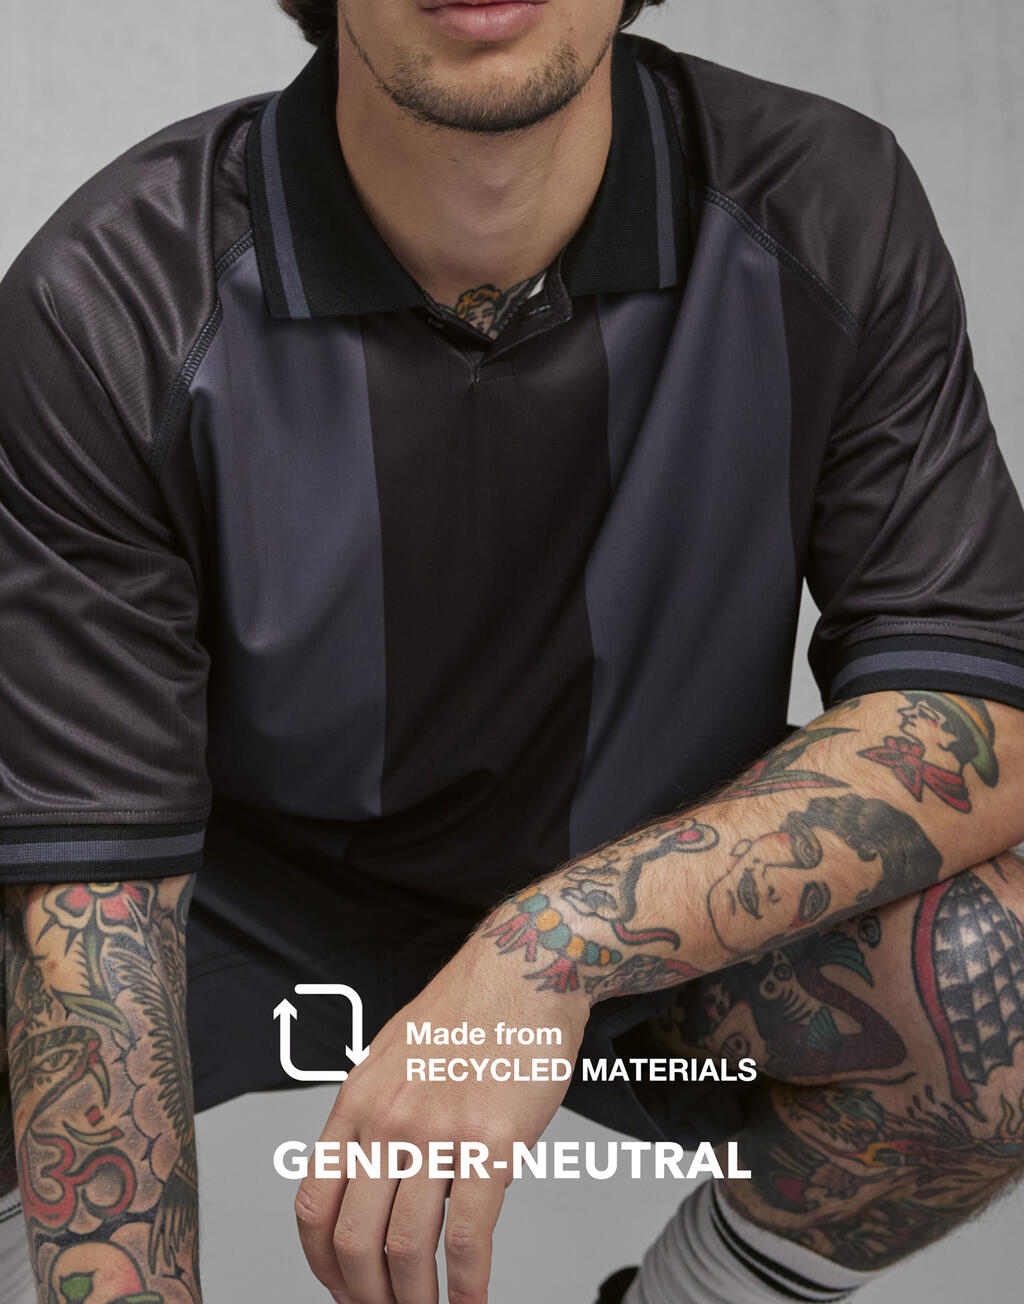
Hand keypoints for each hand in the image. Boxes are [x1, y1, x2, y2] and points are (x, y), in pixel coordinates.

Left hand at [294, 937, 589, 1302]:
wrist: (523, 971)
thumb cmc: (467, 1010)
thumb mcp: (392, 1054)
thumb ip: (374, 1113)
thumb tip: (365, 1173)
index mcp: (357, 1102)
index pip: (314, 1205)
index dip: (321, 1264)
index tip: (342, 1290)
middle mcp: (388, 1120)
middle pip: (353, 1239)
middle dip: (366, 1297)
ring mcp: (438, 1133)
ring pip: (406, 1248)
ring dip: (415, 1302)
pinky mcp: (492, 1142)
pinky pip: (470, 1235)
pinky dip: (468, 1287)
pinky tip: (472, 1302)